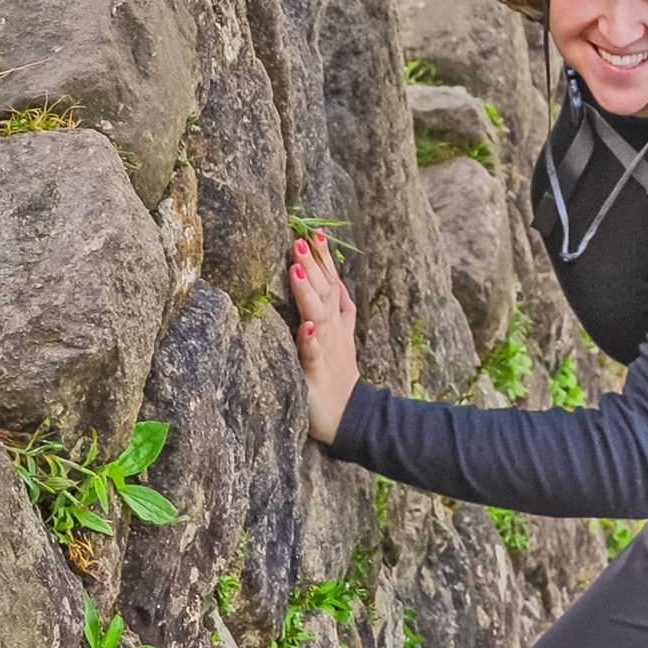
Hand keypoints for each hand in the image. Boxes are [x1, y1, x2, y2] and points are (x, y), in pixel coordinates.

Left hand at [289, 233, 359, 443]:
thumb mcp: (342, 338)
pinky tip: (306, 327)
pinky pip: (314, 353)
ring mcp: (326, 349)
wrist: (351, 416)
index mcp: (335, 322)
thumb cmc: (338, 376)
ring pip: (318, 315)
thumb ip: (341, 311)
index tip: (315, 231)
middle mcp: (332, 330)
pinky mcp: (316, 371)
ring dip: (308, 292)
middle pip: (324, 292)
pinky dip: (311, 339)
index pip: (331, 283)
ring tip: (296, 269)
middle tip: (301, 238)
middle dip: (313, 265)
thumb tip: (340, 283)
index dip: (324, 258)